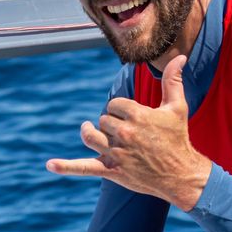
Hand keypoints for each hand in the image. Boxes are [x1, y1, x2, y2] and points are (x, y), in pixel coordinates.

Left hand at [46, 55, 211, 210]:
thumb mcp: (178, 107)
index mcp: (137, 115)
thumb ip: (173, 80)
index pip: (114, 104)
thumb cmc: (178, 138)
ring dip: (91, 133)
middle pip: (103, 120)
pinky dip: (66, 166)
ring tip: (91, 130)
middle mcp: (124, 133)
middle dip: (112, 124)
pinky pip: (84, 167)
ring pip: (90, 136)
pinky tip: (50, 165)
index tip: (133, 117)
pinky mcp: (111, 170)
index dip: (121, 109)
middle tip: (127, 133)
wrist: (181, 174)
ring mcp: (116, 153)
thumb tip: (180, 58)